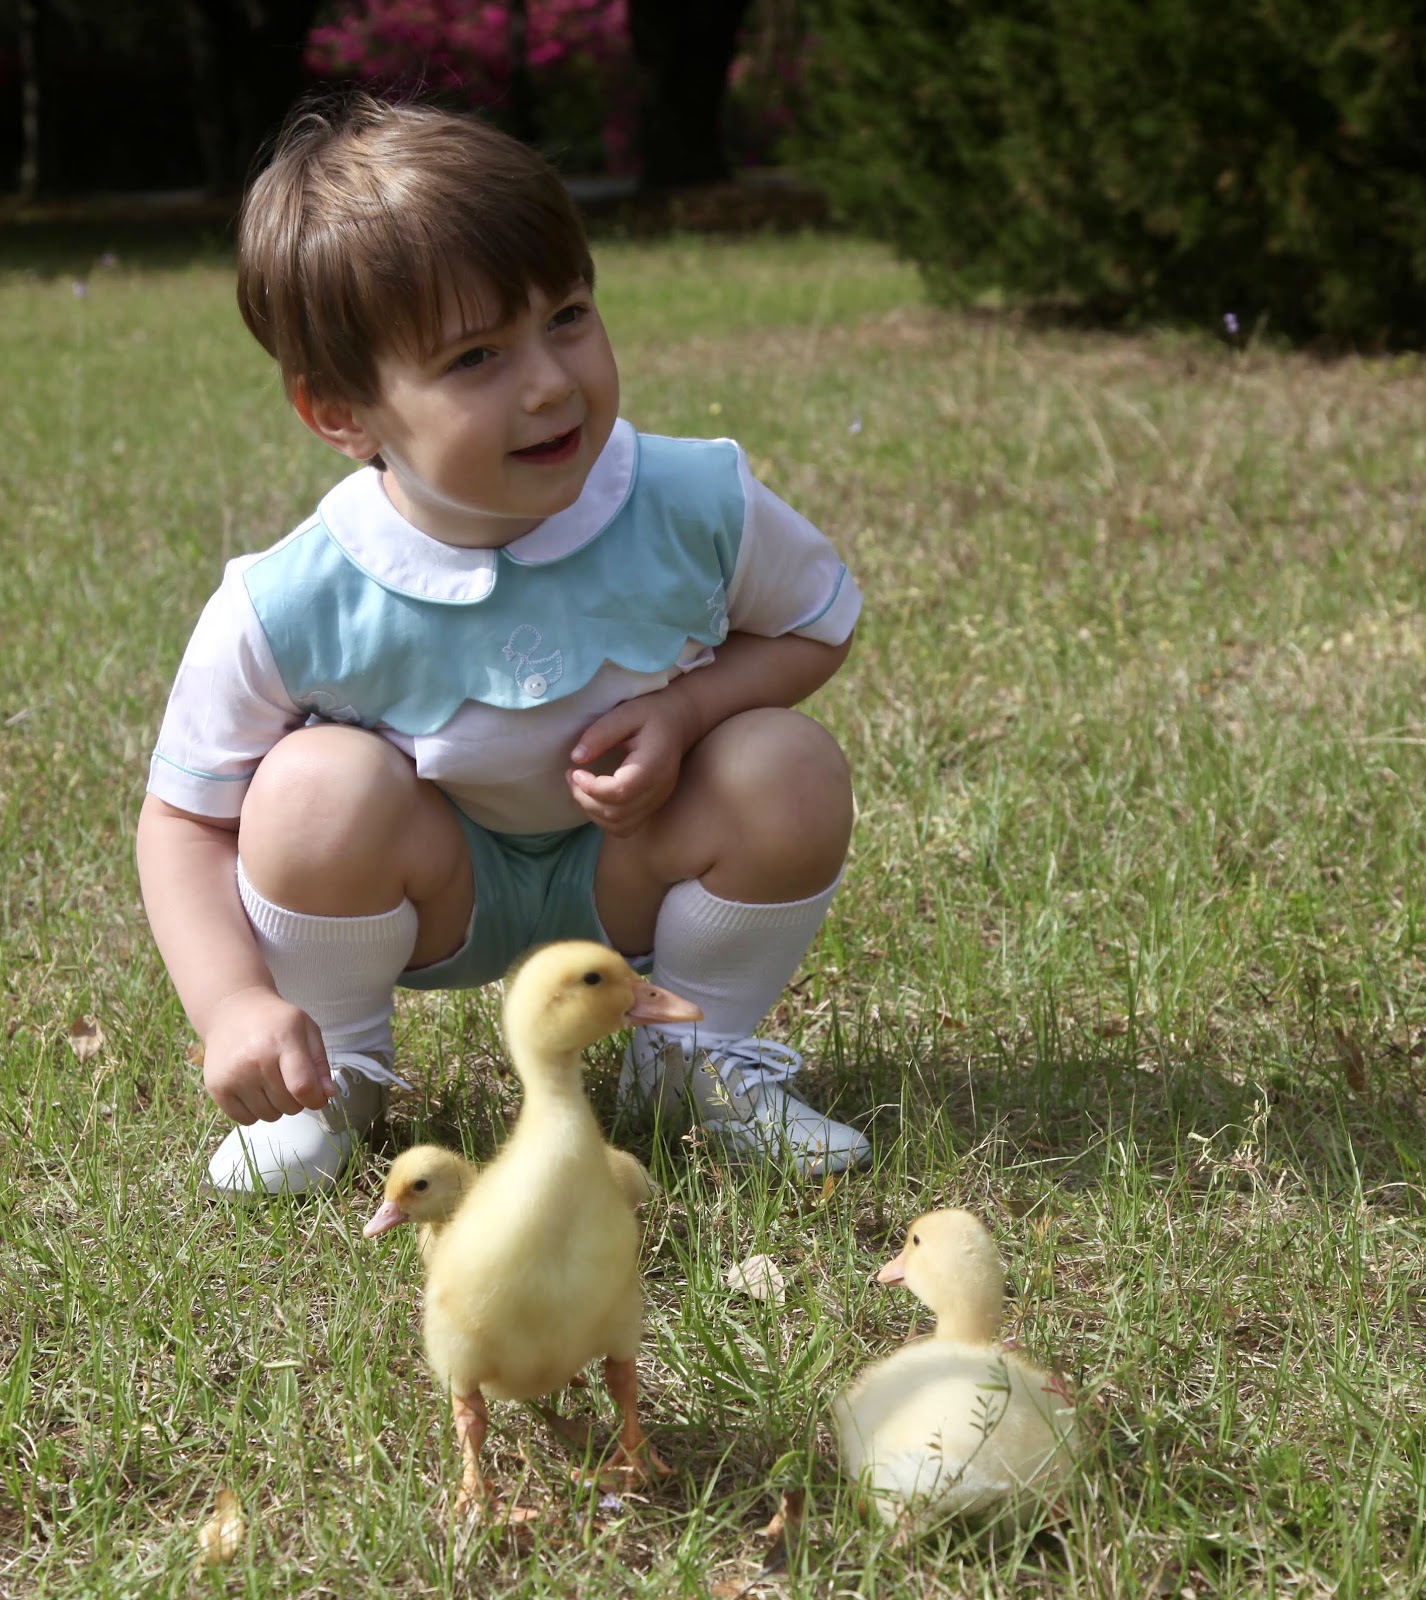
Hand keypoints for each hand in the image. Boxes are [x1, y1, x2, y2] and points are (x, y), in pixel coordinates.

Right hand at [202, 986, 334, 1123]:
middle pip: (289, 1105)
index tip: (317, 1097)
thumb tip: (327, 1095)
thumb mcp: (307, 1030)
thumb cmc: (275, 1022)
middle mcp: (256, 1060)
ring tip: (270, 1082)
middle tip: (289, 1080)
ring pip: (269, 1116)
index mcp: (283, 1041)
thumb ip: (319, 1063)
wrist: (231, 1012)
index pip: (303, 1087)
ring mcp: (233, 1076)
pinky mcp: (216, 1088)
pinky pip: (246, 1120)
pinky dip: (255, 1112)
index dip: (316, 1099)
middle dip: (296, 1100)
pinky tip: (253, 1090)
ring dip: (276, 1106)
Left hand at [567, 692, 696, 836]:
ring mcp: (656, 802)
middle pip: (617, 813)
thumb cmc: (652, 714)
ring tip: (579, 787)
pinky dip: (603, 819)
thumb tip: (576, 758)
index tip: (575, 770)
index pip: (621, 791)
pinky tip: (594, 798)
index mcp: (654, 765)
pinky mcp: (651, 807)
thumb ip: (601, 733)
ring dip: (592, 811)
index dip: (592, 787)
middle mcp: (658, 790)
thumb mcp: (626, 713)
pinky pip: (624, 827)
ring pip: (619, 825)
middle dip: (585, 799)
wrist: (678, 722)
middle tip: (572, 776)